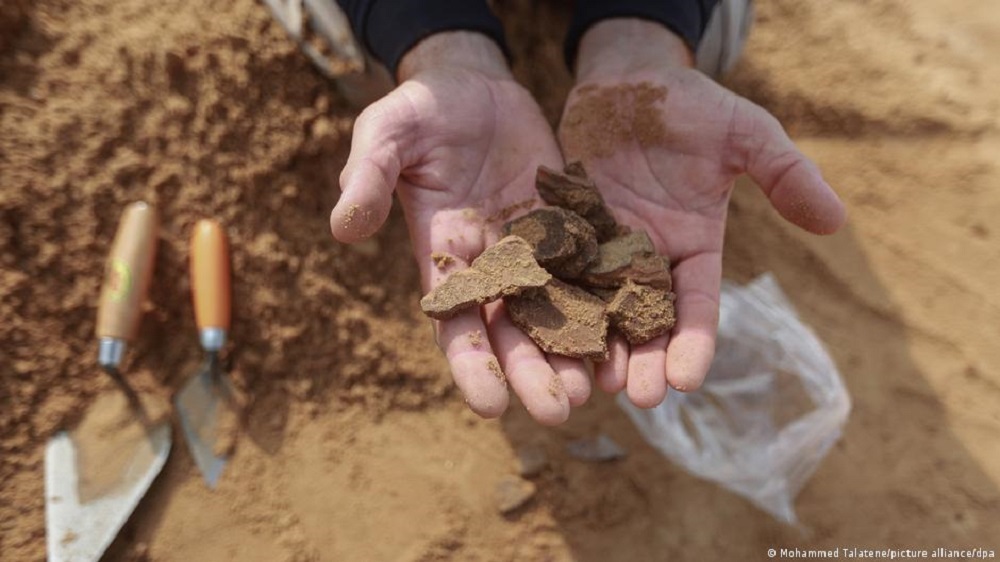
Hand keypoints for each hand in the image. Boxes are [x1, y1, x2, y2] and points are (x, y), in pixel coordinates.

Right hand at [330, 32, 589, 424]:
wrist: (471, 85)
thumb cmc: (420, 110)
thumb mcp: (386, 133)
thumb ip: (368, 177)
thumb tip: (342, 228)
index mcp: (443, 254)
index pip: (454, 322)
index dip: (471, 364)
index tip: (492, 406)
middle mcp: (491, 264)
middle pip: (511, 330)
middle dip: (532, 372)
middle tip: (560, 412)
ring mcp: (533, 247)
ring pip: (556, 310)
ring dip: (574, 350)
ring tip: (599, 387)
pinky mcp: (568, 224)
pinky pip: (591, 267)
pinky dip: (607, 300)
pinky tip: (631, 331)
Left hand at [559, 19, 846, 407]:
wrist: (627, 79)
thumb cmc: (691, 105)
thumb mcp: (745, 134)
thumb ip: (784, 175)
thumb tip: (836, 220)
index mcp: (694, 246)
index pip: (696, 304)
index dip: (692, 342)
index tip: (686, 381)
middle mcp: (647, 257)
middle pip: (647, 320)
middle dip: (645, 360)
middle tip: (638, 399)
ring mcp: (600, 247)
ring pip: (597, 306)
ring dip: (596, 346)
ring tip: (590, 385)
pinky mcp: (560, 229)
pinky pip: (552, 271)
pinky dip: (549, 302)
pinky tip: (539, 335)